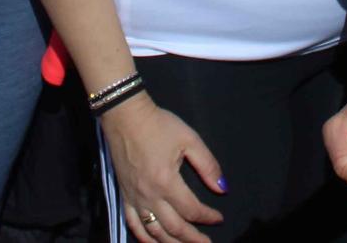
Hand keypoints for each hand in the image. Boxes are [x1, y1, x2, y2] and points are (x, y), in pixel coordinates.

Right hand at [99, 95, 225, 242]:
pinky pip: (133, 225)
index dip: (208, 217)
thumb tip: (222, 188)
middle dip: (193, 239)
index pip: (192, 209)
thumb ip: (208, 166)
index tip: (219, 218)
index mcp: (167, 182)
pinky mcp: (124, 196)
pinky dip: (144, 238)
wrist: (125, 116)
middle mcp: (149, 196)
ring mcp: (134, 198)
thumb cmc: (159, 125)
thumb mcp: (189, 139)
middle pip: (174, 228)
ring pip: (153, 232)